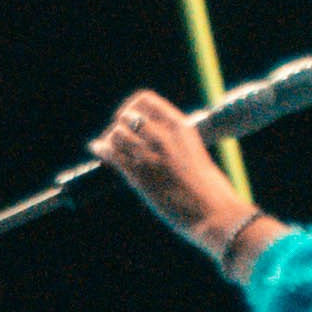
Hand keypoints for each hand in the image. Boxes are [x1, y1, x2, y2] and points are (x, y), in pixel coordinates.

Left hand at [90, 92, 253, 258]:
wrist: (214, 212)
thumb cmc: (209, 189)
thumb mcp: (194, 153)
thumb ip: (174, 143)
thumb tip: (155, 144)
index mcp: (180, 126)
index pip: (144, 100)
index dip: (130, 107)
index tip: (127, 118)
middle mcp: (164, 135)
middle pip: (126, 116)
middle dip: (118, 125)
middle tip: (116, 138)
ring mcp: (151, 154)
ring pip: (116, 134)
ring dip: (110, 140)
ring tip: (108, 148)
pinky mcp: (140, 175)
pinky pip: (113, 154)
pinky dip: (102, 150)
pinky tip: (97, 150)